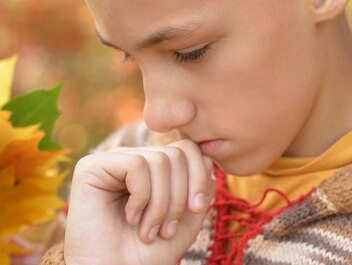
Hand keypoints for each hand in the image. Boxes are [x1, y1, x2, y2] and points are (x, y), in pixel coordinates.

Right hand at [64, 140, 214, 264]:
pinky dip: (141, 196)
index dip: (199, 176)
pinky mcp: (92, 167)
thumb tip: (209, 160)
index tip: (197, 208)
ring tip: (149, 230)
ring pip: (159, 160)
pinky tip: (131, 217)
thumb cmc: (150, 252)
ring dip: (160, 203)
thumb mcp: (188, 218)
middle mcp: (133, 158)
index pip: (188, 149)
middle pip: (176, 154)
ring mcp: (112, 161)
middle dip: (180, 196)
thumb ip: (201, 188)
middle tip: (167, 229)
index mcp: (154, 168)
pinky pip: (136, 164)